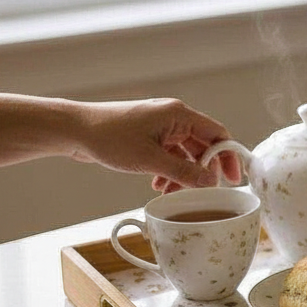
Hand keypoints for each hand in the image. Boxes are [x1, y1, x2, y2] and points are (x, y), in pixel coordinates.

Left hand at [71, 98, 243, 192]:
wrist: (74, 130)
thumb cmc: (108, 137)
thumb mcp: (150, 160)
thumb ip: (184, 172)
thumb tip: (211, 182)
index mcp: (179, 115)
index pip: (217, 134)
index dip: (229, 156)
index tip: (233, 178)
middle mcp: (173, 117)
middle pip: (203, 145)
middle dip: (203, 170)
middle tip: (206, 191)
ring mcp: (161, 126)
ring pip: (185, 153)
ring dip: (184, 174)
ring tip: (173, 192)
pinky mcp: (149, 135)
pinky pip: (169, 154)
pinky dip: (169, 170)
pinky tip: (158, 185)